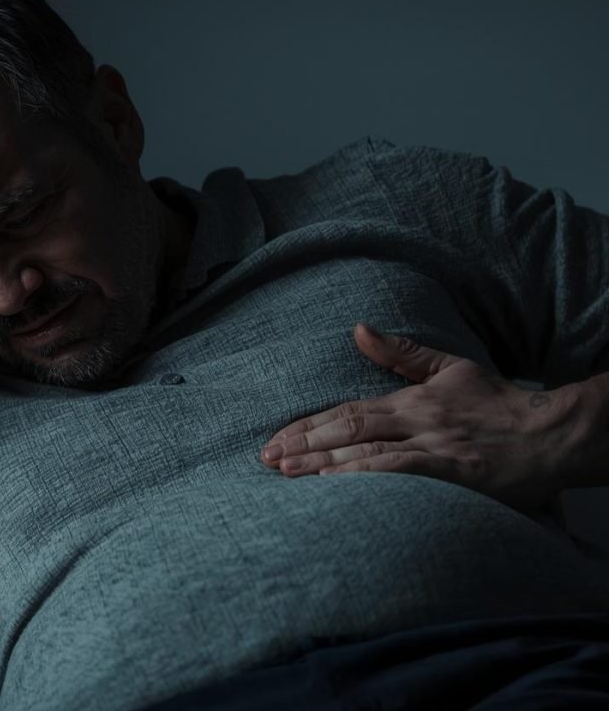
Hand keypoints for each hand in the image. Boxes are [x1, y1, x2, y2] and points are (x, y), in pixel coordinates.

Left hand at [261, 323, 581, 510]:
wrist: (550, 435)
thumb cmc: (497, 403)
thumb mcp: (451, 368)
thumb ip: (402, 353)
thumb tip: (358, 329)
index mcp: (411, 400)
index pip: (348, 411)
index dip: (309, 424)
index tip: (277, 437)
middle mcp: (415, 422)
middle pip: (349, 430)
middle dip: (304, 444)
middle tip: (267, 458)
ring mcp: (433, 450)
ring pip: (368, 454)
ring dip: (323, 463)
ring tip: (286, 473)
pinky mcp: (453, 476)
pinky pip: (401, 476)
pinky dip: (365, 479)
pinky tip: (335, 487)